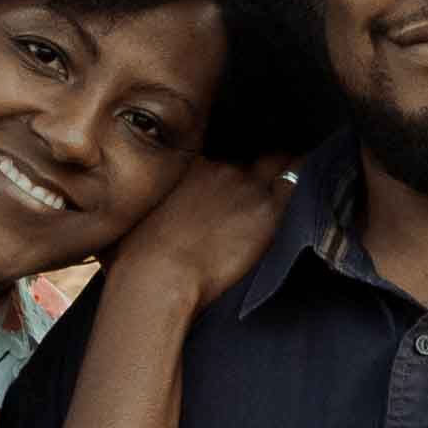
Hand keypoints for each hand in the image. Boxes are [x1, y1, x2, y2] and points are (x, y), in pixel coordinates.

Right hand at [106, 156, 291, 310]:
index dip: (231, 163)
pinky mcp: (268, 212)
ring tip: (300, 172)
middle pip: (252, 154)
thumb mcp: (125, 217)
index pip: (221, 151)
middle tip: (272, 169)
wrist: (157, 277)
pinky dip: (307, 182)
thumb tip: (106, 199)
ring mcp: (246, 187)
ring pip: (280, 163)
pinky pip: (298, 185)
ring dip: (287, 169)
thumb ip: (130, 201)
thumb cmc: (132, 256)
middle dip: (261, 162)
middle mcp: (220, 168)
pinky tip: (322, 179)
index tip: (235, 173)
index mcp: (189, 166)